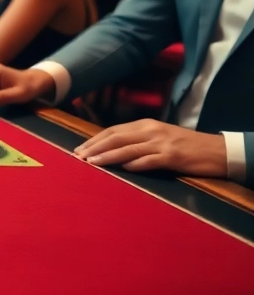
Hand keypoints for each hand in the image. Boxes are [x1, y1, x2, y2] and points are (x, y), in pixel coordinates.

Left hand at [74, 120, 228, 177]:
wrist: (217, 150)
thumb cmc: (186, 146)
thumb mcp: (159, 138)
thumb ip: (138, 142)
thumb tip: (112, 152)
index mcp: (146, 125)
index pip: (113, 131)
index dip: (94, 139)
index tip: (79, 149)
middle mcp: (151, 131)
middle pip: (116, 137)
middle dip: (95, 147)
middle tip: (78, 157)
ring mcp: (162, 143)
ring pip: (128, 148)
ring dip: (108, 156)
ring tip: (91, 162)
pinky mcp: (173, 156)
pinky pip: (148, 160)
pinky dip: (134, 165)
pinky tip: (122, 169)